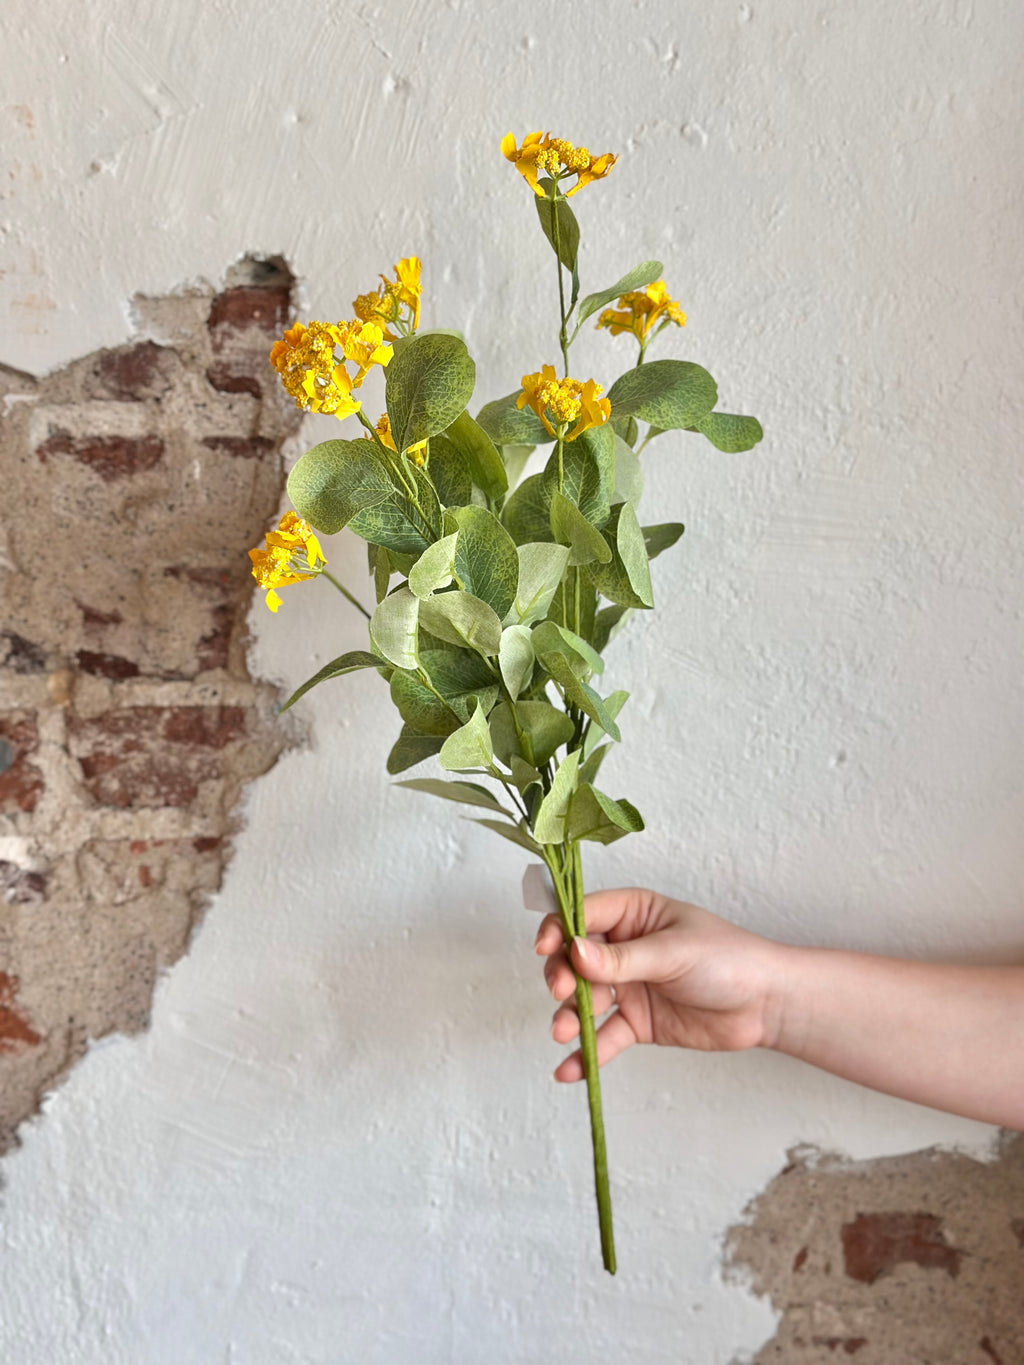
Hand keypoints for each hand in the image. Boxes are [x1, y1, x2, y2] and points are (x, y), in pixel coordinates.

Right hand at [534, 887, 786, 1082]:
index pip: (582, 914)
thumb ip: (623, 958)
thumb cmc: (728, 959)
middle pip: (573, 959)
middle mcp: (623, 948)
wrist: (766, 1005)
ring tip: (562, 1032)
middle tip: (563, 992)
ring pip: (584, 1000)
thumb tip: (574, 952)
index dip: (559, 929)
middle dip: (561, 976)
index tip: (547, 948)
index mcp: (633, 913)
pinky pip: (604, 1037)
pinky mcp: (637, 1023)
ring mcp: (628, 986)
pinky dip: (585, 1053)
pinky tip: (568, 1070)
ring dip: (568, 1016)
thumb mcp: (673, 952)